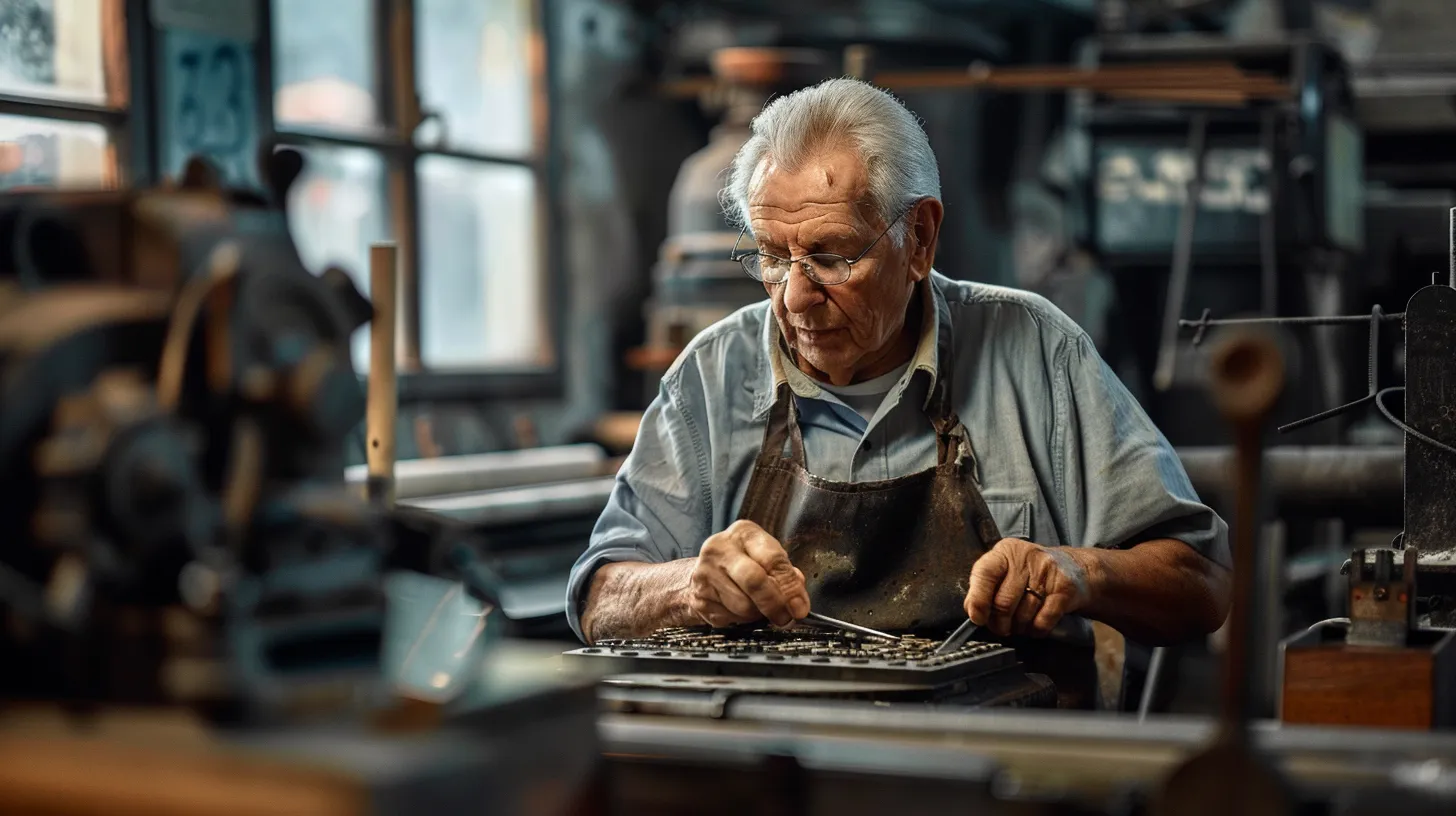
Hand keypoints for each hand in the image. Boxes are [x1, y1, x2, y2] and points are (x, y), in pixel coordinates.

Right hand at [688, 520, 810, 627]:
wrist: (703, 572)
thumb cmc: (743, 563)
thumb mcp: (767, 558)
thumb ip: (786, 575)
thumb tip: (798, 600)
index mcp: (744, 533)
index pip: (773, 559)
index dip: (790, 587)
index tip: (800, 607)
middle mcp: (720, 549)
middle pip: (754, 581)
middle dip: (775, 604)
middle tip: (786, 618)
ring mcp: (705, 573)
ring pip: (743, 606)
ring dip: (758, 614)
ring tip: (759, 608)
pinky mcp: (699, 598)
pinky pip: (730, 618)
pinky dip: (742, 620)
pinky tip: (740, 610)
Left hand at [964, 538, 1091, 637]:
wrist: (1075, 569)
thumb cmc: (1031, 573)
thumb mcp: (1006, 570)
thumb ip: (986, 586)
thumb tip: (971, 610)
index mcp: (1005, 552)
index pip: (984, 573)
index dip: (978, 599)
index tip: (977, 618)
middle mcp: (1025, 557)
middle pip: (1003, 601)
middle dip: (999, 623)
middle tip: (1001, 628)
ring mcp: (1047, 572)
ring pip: (1023, 614)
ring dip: (1018, 628)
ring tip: (1019, 625)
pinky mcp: (1064, 589)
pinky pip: (1043, 621)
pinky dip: (1036, 630)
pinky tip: (1035, 626)